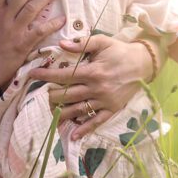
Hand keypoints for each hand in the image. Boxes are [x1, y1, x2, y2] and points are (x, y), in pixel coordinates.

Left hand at [31, 35, 154, 139]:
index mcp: (93, 71)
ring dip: (62, 113)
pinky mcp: (112, 109)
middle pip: (68, 95)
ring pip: (78, 110)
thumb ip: (82, 43)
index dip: (47, 75)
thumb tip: (61, 44)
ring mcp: (104, 101)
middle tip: (40, 95)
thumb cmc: (121, 51)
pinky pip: (97, 121)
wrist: (144, 63)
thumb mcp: (103, 42)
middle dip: (51, 95)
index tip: (32, 75)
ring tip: (50, 113)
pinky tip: (73, 135)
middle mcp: (97, 88)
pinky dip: (85, 129)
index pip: (64, 75)